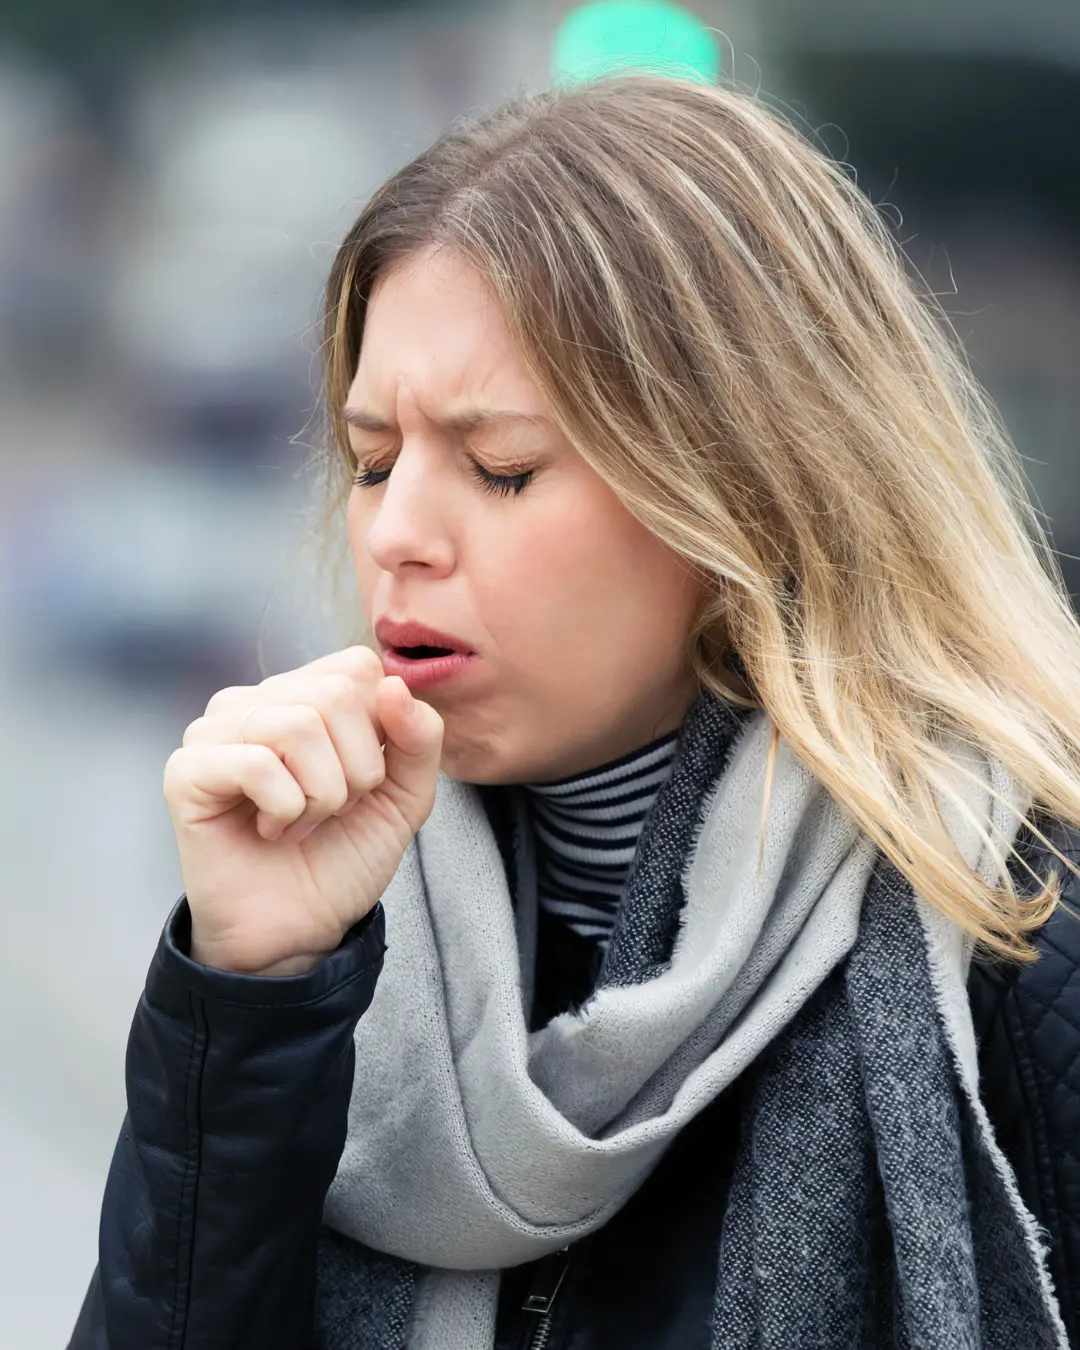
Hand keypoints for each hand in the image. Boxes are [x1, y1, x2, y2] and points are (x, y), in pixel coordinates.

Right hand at [162, 646, 442, 973]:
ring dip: (321, 793)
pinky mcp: (186, 771)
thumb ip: (418, 737)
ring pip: (297, 726)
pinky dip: (285, 808)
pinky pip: (256, 763)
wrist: (300, 929)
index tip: (364, 779)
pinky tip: (272, 831)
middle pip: (335, 694)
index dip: (381, 728)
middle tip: (333, 809)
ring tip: (302, 821)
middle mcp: (255, 701)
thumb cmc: (343, 855)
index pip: (357, 667)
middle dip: (357, 768)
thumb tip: (394, 685)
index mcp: (303, 694)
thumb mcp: (405, 795)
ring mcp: (214, 732)